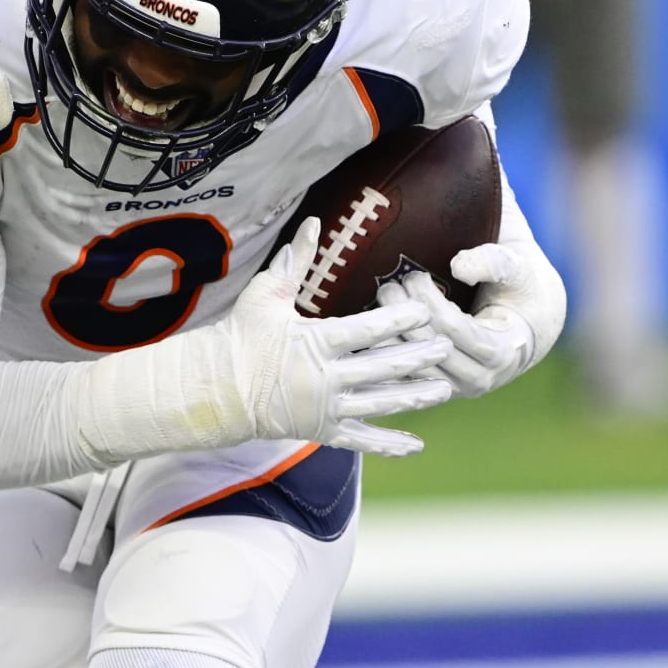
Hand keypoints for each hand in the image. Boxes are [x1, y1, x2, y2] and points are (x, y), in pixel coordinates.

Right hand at [232, 217, 456, 453]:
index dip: (398, 319)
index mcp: (314, 342)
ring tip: (446, 389)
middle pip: (382, 366)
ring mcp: (325, 408)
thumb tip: (313, 222)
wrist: (218, 387)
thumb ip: (296, 260)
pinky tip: (417, 444)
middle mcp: (325, 377)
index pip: (366, 328)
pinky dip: (389, 445)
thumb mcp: (266, 293)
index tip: (425, 310)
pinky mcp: (322, 432)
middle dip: (419, 357)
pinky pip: (361, 440)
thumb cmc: (242, 335)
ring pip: (380, 404)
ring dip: (415, 397)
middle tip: (448, 347)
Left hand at [378, 244, 543, 398]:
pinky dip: (385, 352)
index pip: (454, 328)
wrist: (523, 323)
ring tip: (384, 298)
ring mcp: (456, 388)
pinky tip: (374, 325)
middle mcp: (480, 378)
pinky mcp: (436, 387)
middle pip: (428, 347)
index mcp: (503, 353)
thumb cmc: (518, 291)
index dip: (429, 300)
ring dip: (390, 331)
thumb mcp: (517, 270)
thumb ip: (493, 262)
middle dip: (405, 313)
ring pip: (411, 365)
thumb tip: (458, 267)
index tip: (416, 276)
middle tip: (390, 285)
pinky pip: (403, 375)